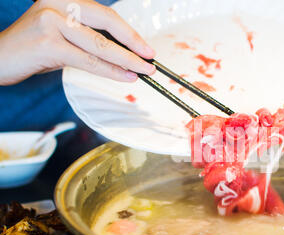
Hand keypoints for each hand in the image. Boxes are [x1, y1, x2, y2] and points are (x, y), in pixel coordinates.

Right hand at [0, 0, 155, 85]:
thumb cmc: (33, 49)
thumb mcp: (64, 37)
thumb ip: (89, 40)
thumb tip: (123, 54)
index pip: (106, 15)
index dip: (129, 32)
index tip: (145, 47)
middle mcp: (58, 4)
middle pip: (107, 23)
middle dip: (133, 43)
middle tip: (150, 58)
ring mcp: (52, 22)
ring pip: (100, 45)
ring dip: (126, 60)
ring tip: (143, 71)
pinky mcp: (48, 43)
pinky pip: (88, 60)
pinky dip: (110, 71)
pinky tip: (124, 77)